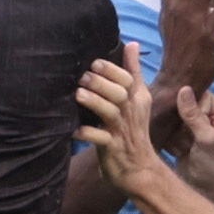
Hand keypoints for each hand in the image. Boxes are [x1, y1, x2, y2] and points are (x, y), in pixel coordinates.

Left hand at [75, 46, 159, 194]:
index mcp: (137, 100)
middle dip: (102, 83)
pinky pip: (100, 139)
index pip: (128, 80)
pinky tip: (74, 129)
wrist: (139, 169)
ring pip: (110, 113)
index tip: (95, 63)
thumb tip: (133, 44)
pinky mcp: (112, 148)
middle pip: (120, 94)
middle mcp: (130, 113)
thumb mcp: (138, 100)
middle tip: (83, 76)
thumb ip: (134, 72)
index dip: (112, 70)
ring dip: (94, 102)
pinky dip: (87, 133)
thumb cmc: (133, 130)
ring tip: (78, 94)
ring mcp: (121, 131)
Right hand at [171, 85, 213, 196]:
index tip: (186, 123)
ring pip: (176, 116)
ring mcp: (195, 127)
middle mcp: (210, 117)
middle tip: (185, 137)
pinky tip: (176, 149)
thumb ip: (195, 116)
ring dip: (174, 131)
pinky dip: (169, 137)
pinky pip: (170, 128)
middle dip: (181, 120)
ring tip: (182, 146)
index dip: (191, 107)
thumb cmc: (211, 168)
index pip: (202, 97)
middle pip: (186, 105)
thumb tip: (184, 89)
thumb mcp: (206, 140)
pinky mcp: (182, 136)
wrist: (203, 192)